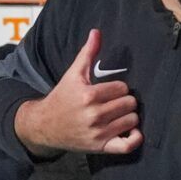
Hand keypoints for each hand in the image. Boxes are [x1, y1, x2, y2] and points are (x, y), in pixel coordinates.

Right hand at [14, 28, 141, 155]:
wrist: (45, 125)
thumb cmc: (62, 97)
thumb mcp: (73, 74)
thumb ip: (87, 53)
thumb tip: (96, 32)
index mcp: (88, 95)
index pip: (122, 88)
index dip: (118, 88)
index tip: (110, 91)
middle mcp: (94, 115)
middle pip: (129, 103)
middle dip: (124, 101)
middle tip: (115, 103)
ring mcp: (98, 133)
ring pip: (132, 120)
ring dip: (129, 117)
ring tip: (119, 115)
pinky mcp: (101, 147)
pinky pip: (128, 145)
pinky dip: (135, 138)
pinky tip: (131, 131)